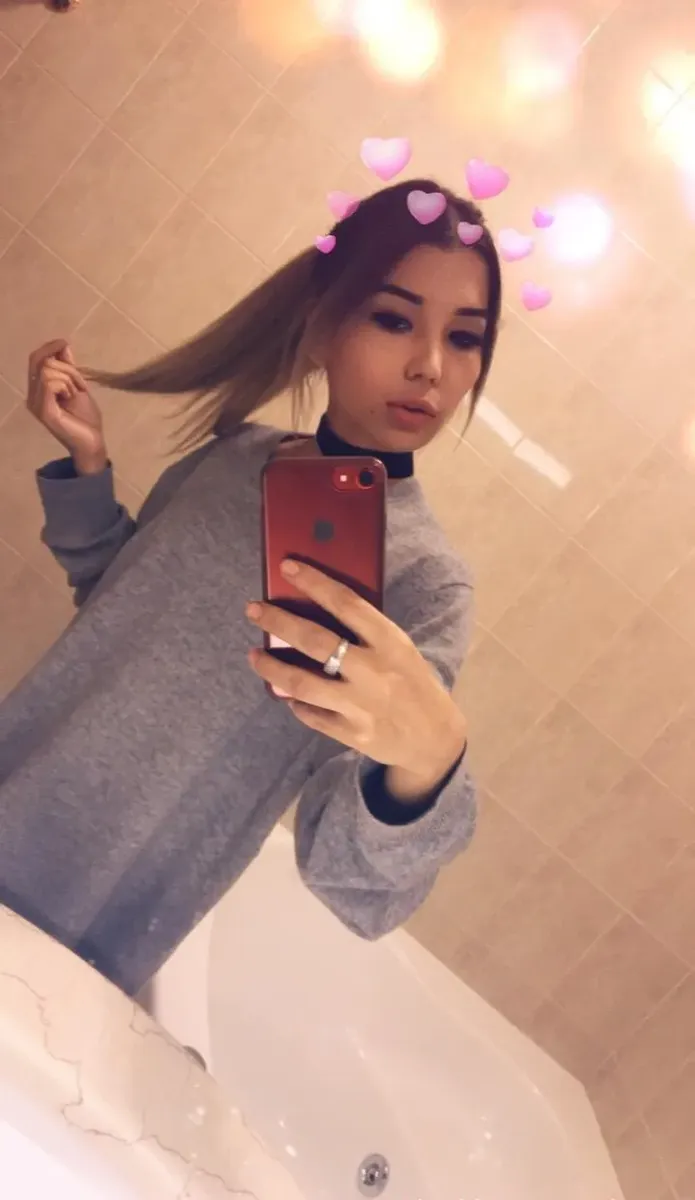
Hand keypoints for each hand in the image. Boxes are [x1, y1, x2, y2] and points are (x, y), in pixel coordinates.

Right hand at [27, 340, 106, 474]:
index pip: (35, 359)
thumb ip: (68, 367)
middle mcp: (32, 396)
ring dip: (69, 378)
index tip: (65, 342)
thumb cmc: (86, 418)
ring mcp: (35, 404)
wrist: (92, 442)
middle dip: (65, 367)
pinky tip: (71, 397)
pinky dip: (66, 385)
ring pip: (48, 370)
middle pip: (40, 361)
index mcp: (37, 390)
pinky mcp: (43, 410)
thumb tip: (63, 345)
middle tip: (79, 384)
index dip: (49, 347)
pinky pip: (50, 382)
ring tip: (75, 394)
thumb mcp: (78, 386)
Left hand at [245, 560, 466, 788]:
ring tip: (255, 655)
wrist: (435, 738)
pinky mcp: (352, 733)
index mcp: (390, 642)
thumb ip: (365, 633)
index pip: (346, 603)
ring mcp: (360, 705)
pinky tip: (286, 692)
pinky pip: (311, 714)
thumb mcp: (399, 649)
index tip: (287, 567)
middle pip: (315, 641)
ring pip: (301, 683)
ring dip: (271, 668)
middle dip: (278, 622)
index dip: (314, 582)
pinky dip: (294, 702)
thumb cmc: (412, 683)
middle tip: (253, 610)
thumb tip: (315, 611)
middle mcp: (373, 671)